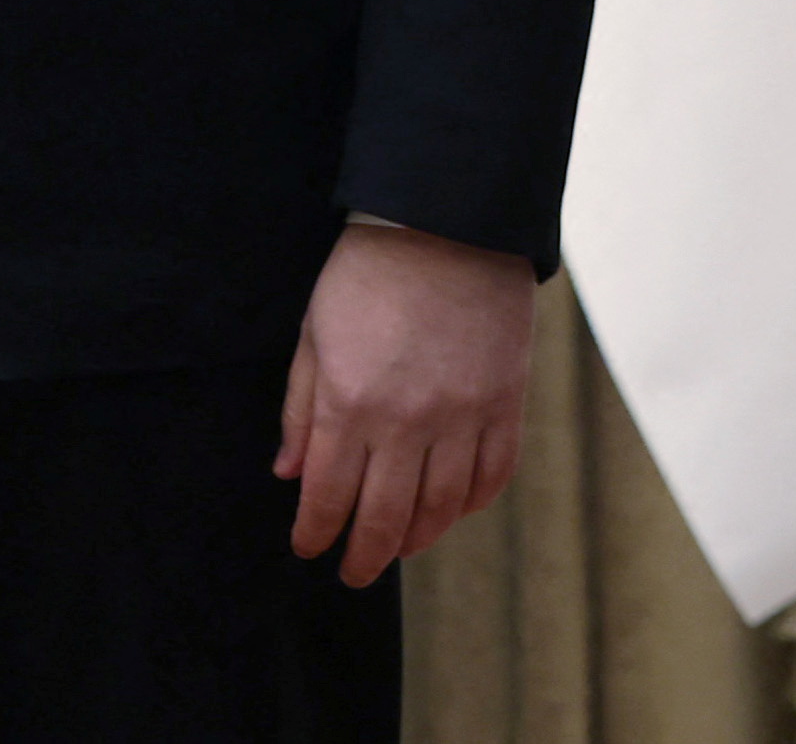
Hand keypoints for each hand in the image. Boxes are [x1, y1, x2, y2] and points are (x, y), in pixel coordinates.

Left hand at [276, 220, 534, 583]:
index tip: (309, 548)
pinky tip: (454, 508)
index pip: (329, 497)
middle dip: (364, 556)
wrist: (447, 222)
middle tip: (354, 573)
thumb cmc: (368, 274)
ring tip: (401, 545)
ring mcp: (464, 414)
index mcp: (351, 403)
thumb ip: (301, 410)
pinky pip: (494, 474)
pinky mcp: (506, 401)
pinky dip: (473, 502)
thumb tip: (289, 474)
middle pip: (385, 518)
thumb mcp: (315, 335)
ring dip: (418, 537)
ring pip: (443, 507)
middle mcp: (409, 420)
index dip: (316, 533)